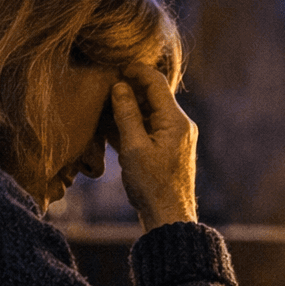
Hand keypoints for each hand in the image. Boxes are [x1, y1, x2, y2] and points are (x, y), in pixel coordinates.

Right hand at [110, 63, 197, 230]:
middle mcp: (180, 125)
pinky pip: (149, 129)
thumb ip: (126, 114)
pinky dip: (132, 125)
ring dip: (129, 108)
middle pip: (154, 96)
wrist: (168, 218)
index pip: (156, 83)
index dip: (136, 71)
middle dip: (130, 89)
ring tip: (105, 104)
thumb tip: (119, 86)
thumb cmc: (151, 185)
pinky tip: (112, 127)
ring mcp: (175, 138)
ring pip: (150, 113)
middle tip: (105, 85)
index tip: (115, 67)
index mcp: (175, 121)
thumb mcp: (133, 148)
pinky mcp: (168, 150)